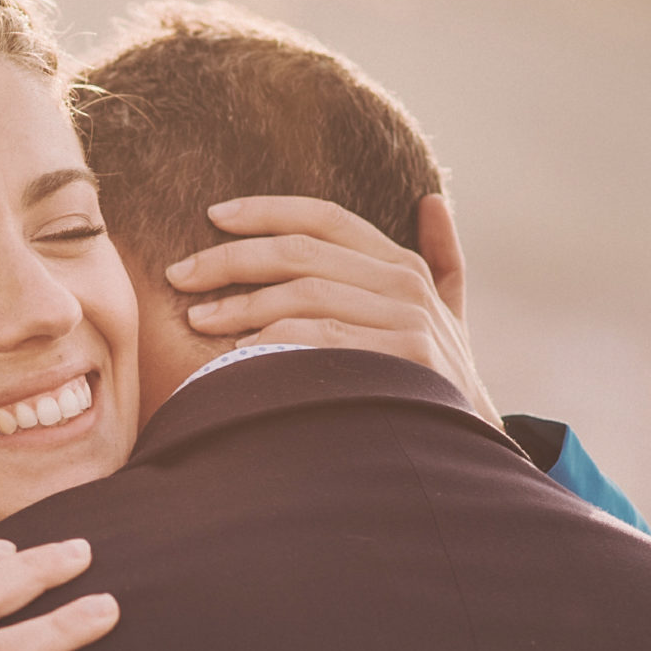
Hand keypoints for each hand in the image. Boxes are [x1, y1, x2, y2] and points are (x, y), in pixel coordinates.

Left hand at [166, 193, 498, 419]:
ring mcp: (406, 319)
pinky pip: (320, 340)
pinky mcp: (403, 357)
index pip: (324, 219)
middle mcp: (405, 284)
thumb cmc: (437, 381)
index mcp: (403, 264)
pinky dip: (273, 342)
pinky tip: (236, 355)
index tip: (212, 216)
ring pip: (302, 295)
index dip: (266, 210)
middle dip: (231, 260)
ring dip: (240, 305)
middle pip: (300, 253)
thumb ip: (443, 259)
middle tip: (181, 274)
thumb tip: (432, 201)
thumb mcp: (450, 314)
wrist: (468, 448)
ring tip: (199, 319)